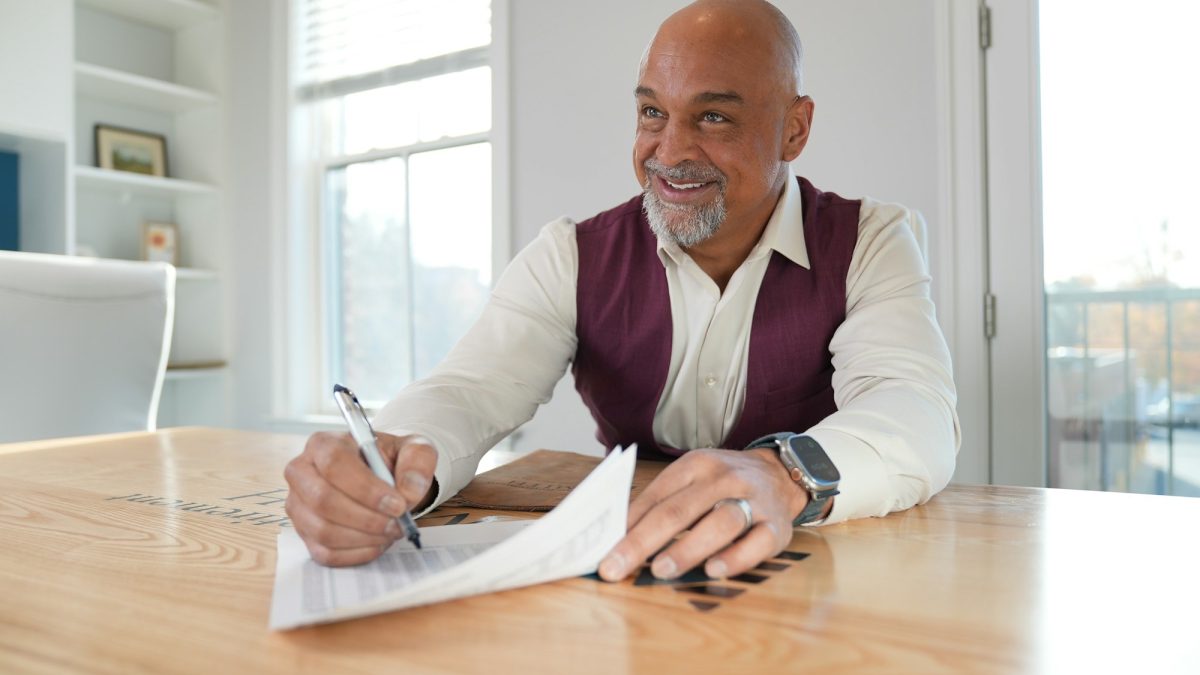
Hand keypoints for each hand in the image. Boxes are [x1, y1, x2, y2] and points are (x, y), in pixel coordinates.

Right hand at [284, 431, 436, 565]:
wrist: (381, 477)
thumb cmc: (390, 460)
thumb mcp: (413, 449)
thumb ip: (418, 461)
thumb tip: (408, 492)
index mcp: (324, 444)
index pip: (335, 463)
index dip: (366, 488)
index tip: (397, 504)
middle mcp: (302, 472)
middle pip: (322, 499)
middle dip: (366, 518)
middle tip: (397, 523)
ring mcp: (298, 505)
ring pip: (323, 530)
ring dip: (364, 537)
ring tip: (391, 531)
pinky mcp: (304, 533)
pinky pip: (325, 553)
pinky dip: (357, 553)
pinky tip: (378, 542)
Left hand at [598, 448, 806, 580]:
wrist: (783, 473)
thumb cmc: (724, 483)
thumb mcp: (691, 478)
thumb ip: (659, 503)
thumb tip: (618, 536)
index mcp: (696, 465)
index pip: (656, 497)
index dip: (627, 526)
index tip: (603, 552)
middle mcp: (724, 479)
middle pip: (679, 511)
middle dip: (643, 542)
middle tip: (617, 567)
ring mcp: (753, 502)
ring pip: (719, 524)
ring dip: (687, 548)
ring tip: (660, 570)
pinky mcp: (776, 526)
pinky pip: (756, 543)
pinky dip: (735, 558)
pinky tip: (712, 571)